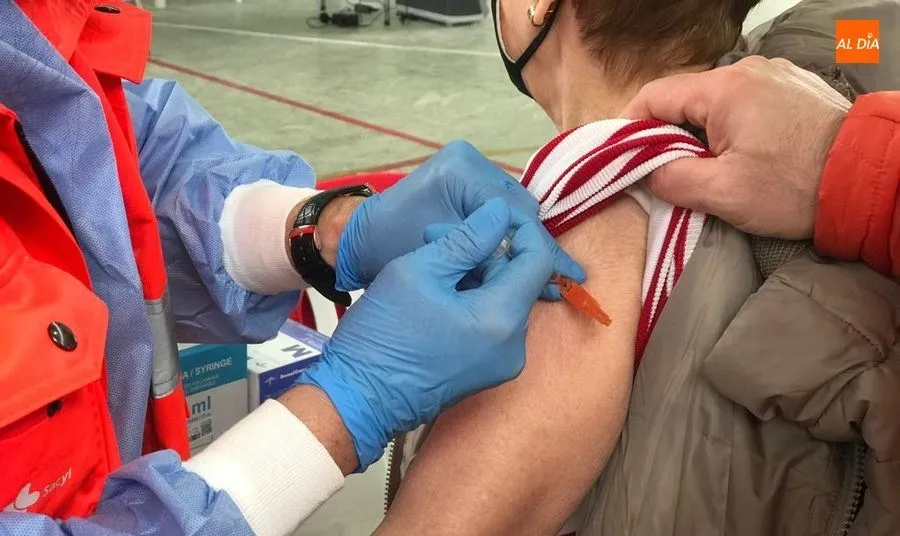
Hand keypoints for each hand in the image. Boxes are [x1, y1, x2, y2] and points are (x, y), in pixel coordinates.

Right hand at [296, 198, 553, 469]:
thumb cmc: (383, 333)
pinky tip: (435, 290)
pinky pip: (490, 322)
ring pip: (502, 298)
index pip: (538, 260)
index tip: (488, 213)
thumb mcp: (420, 271)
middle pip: (518, 280)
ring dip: (473, 273)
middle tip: (434, 237)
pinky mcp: (485, 371)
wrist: (357, 399)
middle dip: (483, 251)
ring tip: (428, 262)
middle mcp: (514, 345)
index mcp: (502, 320)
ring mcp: (501, 363)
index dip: (519, 229)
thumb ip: (467, 239)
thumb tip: (500, 213)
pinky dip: (470, 299)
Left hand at [335, 141, 584, 298]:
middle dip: (537, 249)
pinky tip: (529, 267)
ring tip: (551, 279)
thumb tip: (543, 272)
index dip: (539, 249)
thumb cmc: (388, 247)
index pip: (512, 212)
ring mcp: (470, 169)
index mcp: (460, 169)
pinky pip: (500, 212)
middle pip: (519, 210)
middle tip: (566, 281)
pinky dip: (512, 240)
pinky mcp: (468, 182)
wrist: (358, 237)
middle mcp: (469, 160)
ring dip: (527, 246)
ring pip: (515, 212)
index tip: (565, 277)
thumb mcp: (441, 255)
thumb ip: (489, 257)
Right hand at [622, 56, 850, 238]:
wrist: (870, 180)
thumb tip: (645, 173)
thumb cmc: (795, 187)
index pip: (654, 96)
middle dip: (666, 134)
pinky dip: (731, 126)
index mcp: (724, 89)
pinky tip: (739, 155)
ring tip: (704, 169)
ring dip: (701, 132)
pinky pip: (746, 102)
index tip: (619, 154)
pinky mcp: (795, 89)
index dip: (629, 125)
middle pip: (685, 98)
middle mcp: (749, 71)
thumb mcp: (723, 193)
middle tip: (661, 172)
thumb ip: (671, 180)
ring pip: (716, 102)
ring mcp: (776, 76)